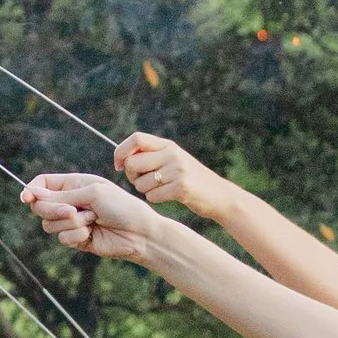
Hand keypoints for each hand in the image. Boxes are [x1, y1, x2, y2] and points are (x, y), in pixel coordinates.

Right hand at [21, 172, 160, 261]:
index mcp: (73, 184)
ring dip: (71, 223)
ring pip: (49, 225)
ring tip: (92, 220)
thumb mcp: (92, 193)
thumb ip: (61, 196)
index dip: (31, 190)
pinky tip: (92, 233)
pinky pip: (62, 238)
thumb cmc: (121, 206)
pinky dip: (76, 236)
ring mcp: (72, 222)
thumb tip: (33, 195)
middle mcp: (69, 202)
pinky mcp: (76, 239)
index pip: (42, 184)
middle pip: (40, 207)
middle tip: (73, 211)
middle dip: (54, 210)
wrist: (139, 233)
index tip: (27, 198)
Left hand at [112, 130, 231, 222]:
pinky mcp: (181, 188)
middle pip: (132, 163)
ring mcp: (177, 170)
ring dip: (145, 190)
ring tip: (161, 189)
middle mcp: (172, 154)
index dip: (121, 152)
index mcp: (168, 145)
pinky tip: (168, 196)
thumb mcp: (173, 160)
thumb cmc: (190, 179)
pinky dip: (155, 199)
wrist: (219, 195)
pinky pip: (152, 196)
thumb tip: (122, 157)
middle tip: (142, 181)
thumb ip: (152, 155)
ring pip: (140, 183)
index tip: (118, 165)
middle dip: (131, 176)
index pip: (135, 139)